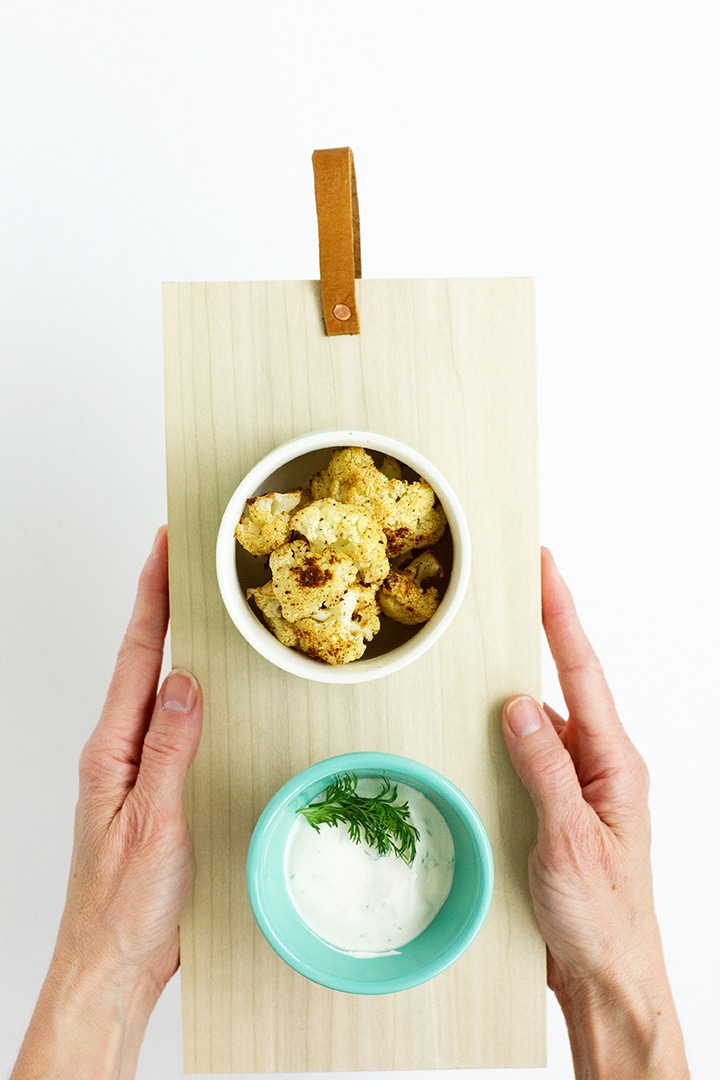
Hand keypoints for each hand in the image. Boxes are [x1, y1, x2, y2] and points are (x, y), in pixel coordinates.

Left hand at [12, 527, 202, 1079]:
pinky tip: (205, 686)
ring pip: (157, 689)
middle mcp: (119, 750)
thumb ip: (169, 750)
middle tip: (181, 555)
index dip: (152, 596)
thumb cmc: (123, 907)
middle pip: (143, 659)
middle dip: (161, 602)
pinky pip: (172, 724)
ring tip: (195, 601)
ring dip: (174, 640)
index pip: (137, 656)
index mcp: (112, 749)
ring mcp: (135, 768)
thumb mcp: (153, 824)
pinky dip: (189, 690)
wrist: (112, 965)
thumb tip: (184, 682)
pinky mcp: (155, 788)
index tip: (164, 547)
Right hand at [502, 549, 687, 1078]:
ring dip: (515, 688)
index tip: (546, 568)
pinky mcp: (558, 805)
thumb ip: (545, 770)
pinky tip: (483, 731)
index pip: (583, 673)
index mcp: (615, 765)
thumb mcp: (570, 842)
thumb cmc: (602, 919)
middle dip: (541, 632)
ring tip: (488, 651)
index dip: (562, 615)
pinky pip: (530, 753)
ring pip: (542, 719)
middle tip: (514, 585)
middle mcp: (601, 765)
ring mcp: (580, 785)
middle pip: (566, 682)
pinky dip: (505, 735)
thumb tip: (519, 706)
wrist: (607, 978)